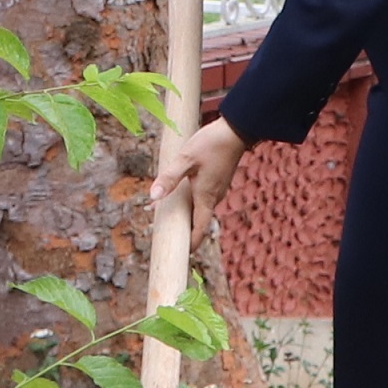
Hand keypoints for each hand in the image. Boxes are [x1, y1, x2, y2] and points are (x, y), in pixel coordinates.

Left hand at [156, 118, 248, 237]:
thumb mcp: (186, 159)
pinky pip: (202, 199)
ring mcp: (217, 190)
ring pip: (199, 210)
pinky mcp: (217, 182)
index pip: (199, 230)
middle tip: (164, 237)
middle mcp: (214, 198)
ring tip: (162, 217)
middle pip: (197, 222)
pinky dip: (189, 202)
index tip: (180, 256)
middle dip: (183, 231)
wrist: (236, 131)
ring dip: (184, 215)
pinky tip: (176, 195)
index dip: (190, 245)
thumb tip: (152, 197)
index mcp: (206, 197)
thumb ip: (169, 178)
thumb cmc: (211, 144)